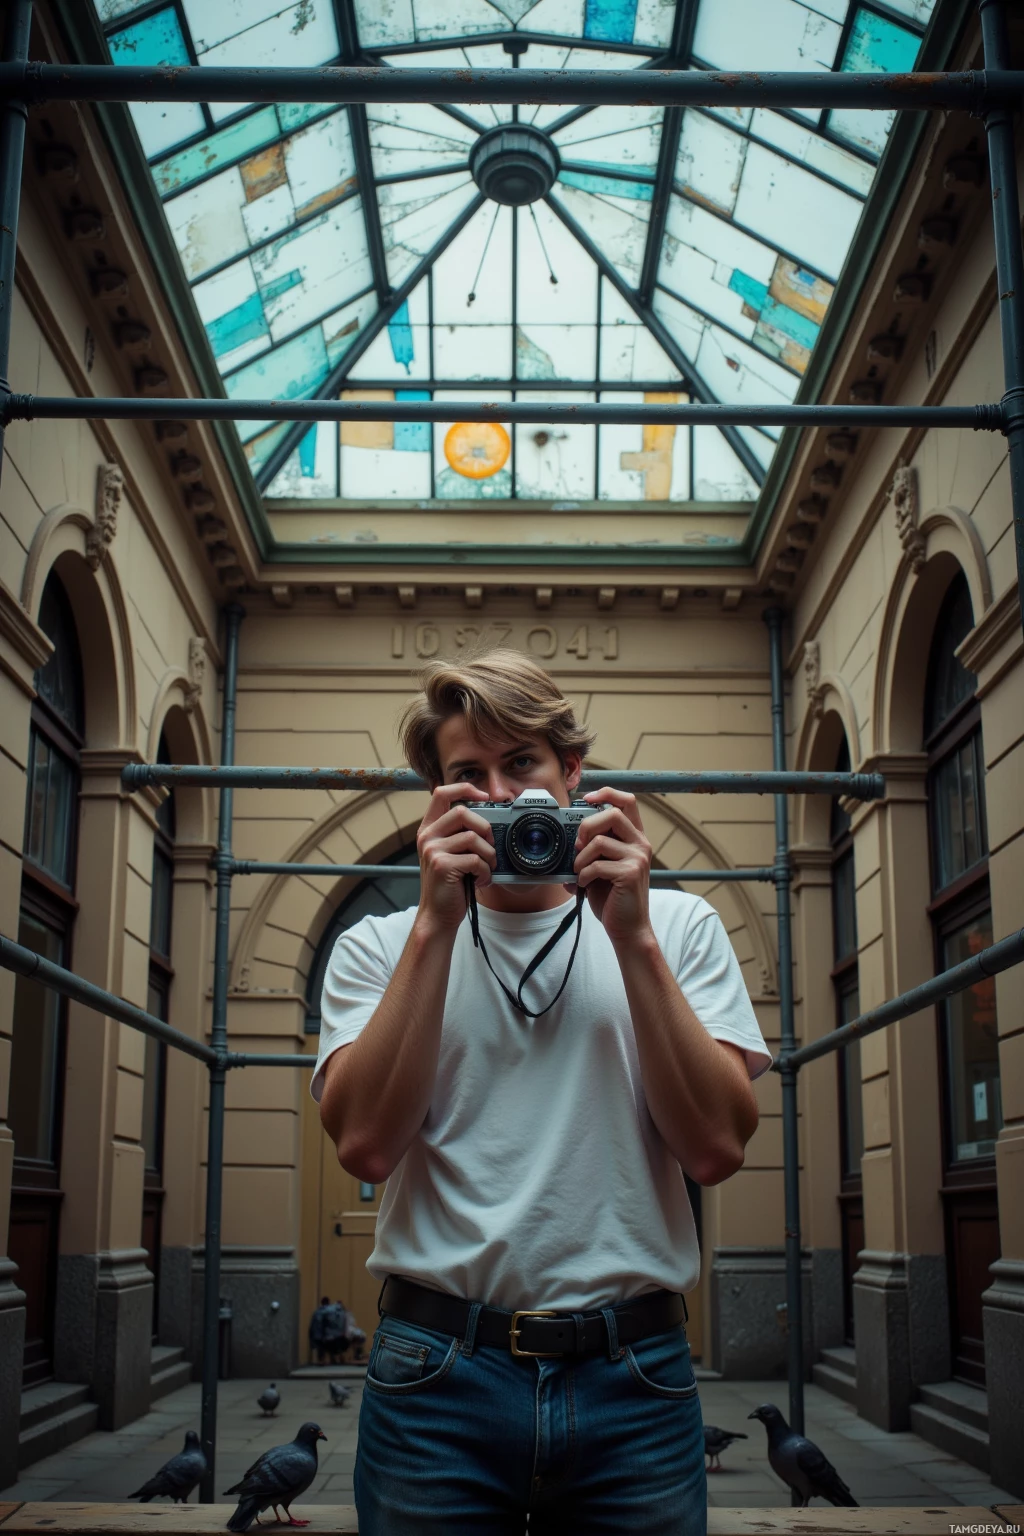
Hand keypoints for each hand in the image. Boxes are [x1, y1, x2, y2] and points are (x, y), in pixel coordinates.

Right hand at [415, 783, 495, 933]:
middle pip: (462, 811)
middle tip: (489, 846)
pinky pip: (475, 858)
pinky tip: (481, 880)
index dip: (465, 788)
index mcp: (429, 829)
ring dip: (488, 854)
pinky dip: (485, 871)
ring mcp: (433, 850)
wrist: (437, 915)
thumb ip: (459, 834)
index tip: (484, 796)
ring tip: (486, 868)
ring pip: (472, 837)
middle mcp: (427, 837)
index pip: (442, 793)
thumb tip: (488, 817)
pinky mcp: (443, 866)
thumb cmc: (449, 885)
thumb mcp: (449, 853)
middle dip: (485, 828)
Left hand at [571, 788, 653, 944]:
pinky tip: (585, 885)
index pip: (627, 801)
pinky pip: (597, 865)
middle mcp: (640, 844)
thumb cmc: (614, 897)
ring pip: (599, 841)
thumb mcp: (604, 866)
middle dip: (586, 827)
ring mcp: (638, 858)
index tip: (586, 798)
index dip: (606, 793)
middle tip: (577, 846)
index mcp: (635, 838)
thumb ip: (595, 848)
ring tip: (579, 872)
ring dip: (580, 858)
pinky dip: (583, 875)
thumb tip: (570, 836)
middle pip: (612, 813)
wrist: (628, 928)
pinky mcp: (630, 873)